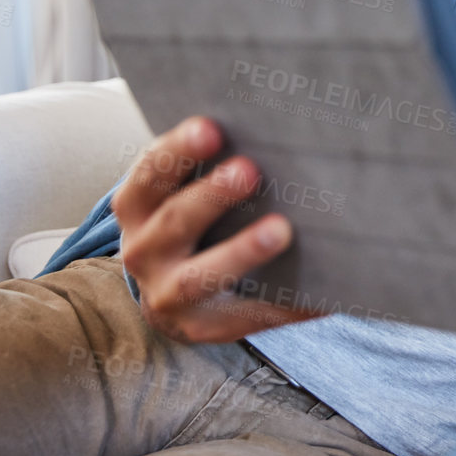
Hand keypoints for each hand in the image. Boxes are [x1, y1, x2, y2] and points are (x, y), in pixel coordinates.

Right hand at [113, 117, 318, 343]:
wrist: (168, 297)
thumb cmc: (188, 225)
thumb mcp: (178, 194)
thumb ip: (205, 166)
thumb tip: (267, 129)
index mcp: (137, 207)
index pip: (150, 174)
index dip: (178, 150)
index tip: (211, 128)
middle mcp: (143, 251)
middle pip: (175, 221)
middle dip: (211, 196)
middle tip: (249, 169)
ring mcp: (168, 295)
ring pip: (201, 276)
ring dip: (241, 251)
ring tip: (281, 230)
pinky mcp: (203, 328)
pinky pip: (246, 317)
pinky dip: (283, 305)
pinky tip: (318, 292)